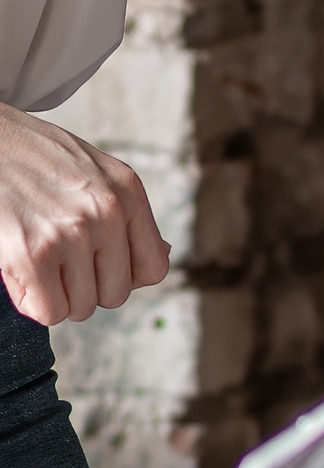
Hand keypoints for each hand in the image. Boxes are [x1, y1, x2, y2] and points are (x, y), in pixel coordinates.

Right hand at [0, 103, 169, 323]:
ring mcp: (71, 233)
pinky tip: (20, 271)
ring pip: (82, 307)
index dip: (124, 277)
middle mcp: (106, 211)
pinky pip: (50, 311)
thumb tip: (160, 253)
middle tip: (58, 262)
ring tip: (36, 259)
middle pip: (115, 293)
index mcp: (126, 190)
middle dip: (86, 286)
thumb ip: (124, 212)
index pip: (153, 267)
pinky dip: (33, 301)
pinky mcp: (32, 253)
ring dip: (57, 294)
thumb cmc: (27, 157)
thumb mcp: (91, 171)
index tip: (99, 267)